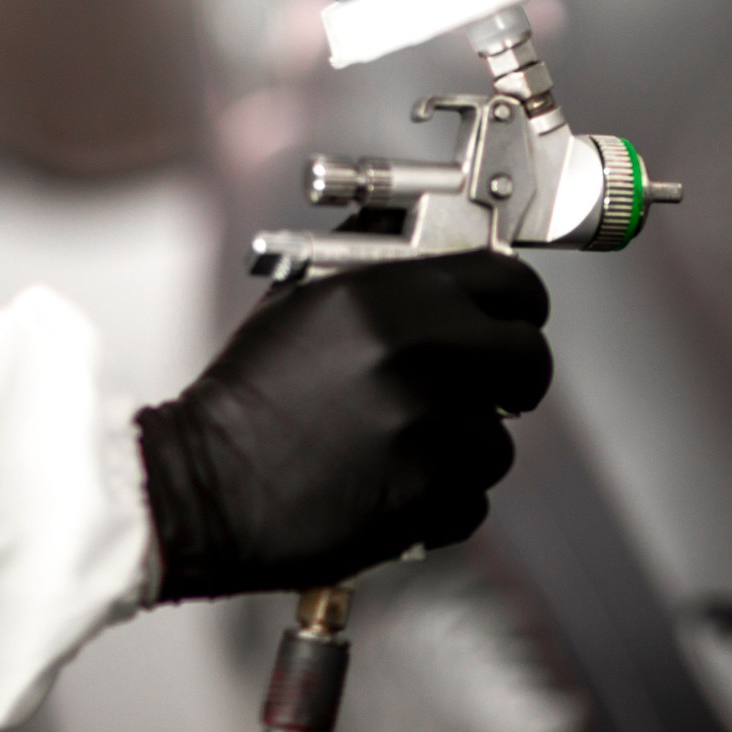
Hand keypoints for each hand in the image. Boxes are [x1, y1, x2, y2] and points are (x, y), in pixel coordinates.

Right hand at [135, 252, 550, 600]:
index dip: (520, 301)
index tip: (511, 317)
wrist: (201, 486)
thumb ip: (374, 256)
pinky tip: (396, 484)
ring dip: (467, 443)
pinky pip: (475, 496)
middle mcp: (424, 359)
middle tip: (490, 384)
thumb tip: (431, 232)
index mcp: (397, 299)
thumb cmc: (246, 395)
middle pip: (531, 358)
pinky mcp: (427, 500)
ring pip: (501, 436)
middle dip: (514, 372)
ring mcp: (430, 433)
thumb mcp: (302, 296)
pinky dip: (445, 498)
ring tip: (409, 442)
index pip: (513, 283)